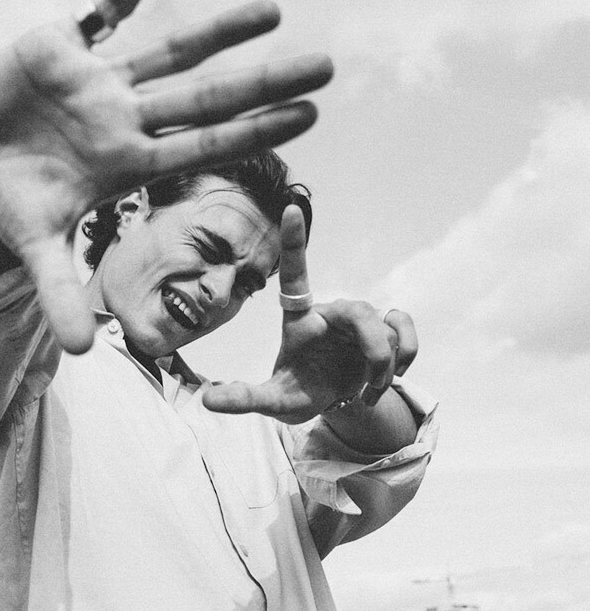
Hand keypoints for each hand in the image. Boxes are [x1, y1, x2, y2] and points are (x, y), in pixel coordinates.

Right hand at [0, 0, 332, 352]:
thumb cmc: (14, 202)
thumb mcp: (37, 249)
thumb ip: (60, 295)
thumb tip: (78, 355)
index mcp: (127, 162)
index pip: (203, 147)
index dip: (254, 133)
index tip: (309, 118)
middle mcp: (126, 118)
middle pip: (207, 97)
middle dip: (263, 81)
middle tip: (328, 64)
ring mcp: (100, 79)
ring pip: (170, 50)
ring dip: (218, 31)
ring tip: (275, 12)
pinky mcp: (62, 43)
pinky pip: (106, 4)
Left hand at [202, 205, 417, 423]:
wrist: (334, 403)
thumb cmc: (298, 392)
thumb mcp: (272, 401)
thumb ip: (243, 398)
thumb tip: (206, 401)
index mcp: (300, 319)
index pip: (295, 274)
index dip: (295, 242)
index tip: (290, 207)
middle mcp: (332, 313)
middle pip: (359, 311)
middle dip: (373, 350)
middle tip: (370, 386)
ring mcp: (360, 319)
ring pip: (385, 329)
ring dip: (384, 368)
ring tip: (369, 392)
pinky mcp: (384, 328)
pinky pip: (404, 328)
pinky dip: (405, 356)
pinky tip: (393, 377)